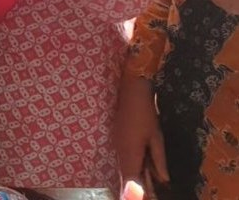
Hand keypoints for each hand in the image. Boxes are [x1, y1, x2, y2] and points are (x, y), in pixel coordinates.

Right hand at [115, 75, 168, 189]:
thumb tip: (164, 180)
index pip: (132, 179)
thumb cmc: (146, 114)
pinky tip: (139, 170)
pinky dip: (131, 167)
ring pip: (124, 167)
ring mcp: (117, 144)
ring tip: (147, 188)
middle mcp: (120, 151)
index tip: (148, 197)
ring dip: (133, 178)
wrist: (131, 92)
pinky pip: (123, 159)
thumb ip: (159, 160)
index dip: (138, 192)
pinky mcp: (118, 138)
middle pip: (126, 175)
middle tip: (150, 195)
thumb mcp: (157, 137)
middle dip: (135, 188)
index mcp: (130, 152)